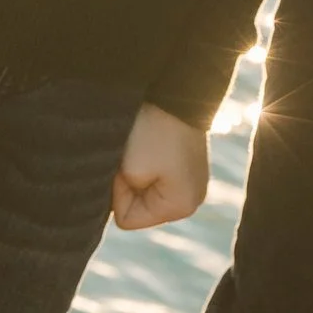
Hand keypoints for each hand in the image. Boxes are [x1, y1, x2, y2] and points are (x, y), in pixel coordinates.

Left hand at [112, 104, 209, 230]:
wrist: (176, 93)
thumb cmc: (152, 133)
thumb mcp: (128, 172)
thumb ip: (119, 201)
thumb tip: (120, 202)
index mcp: (180, 207)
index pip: (126, 219)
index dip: (119, 191)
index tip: (130, 164)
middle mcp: (192, 200)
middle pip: (138, 209)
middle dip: (129, 185)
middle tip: (137, 155)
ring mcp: (193, 183)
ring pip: (144, 192)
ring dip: (138, 173)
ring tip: (146, 148)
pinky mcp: (188, 168)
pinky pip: (156, 178)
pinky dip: (149, 163)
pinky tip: (155, 145)